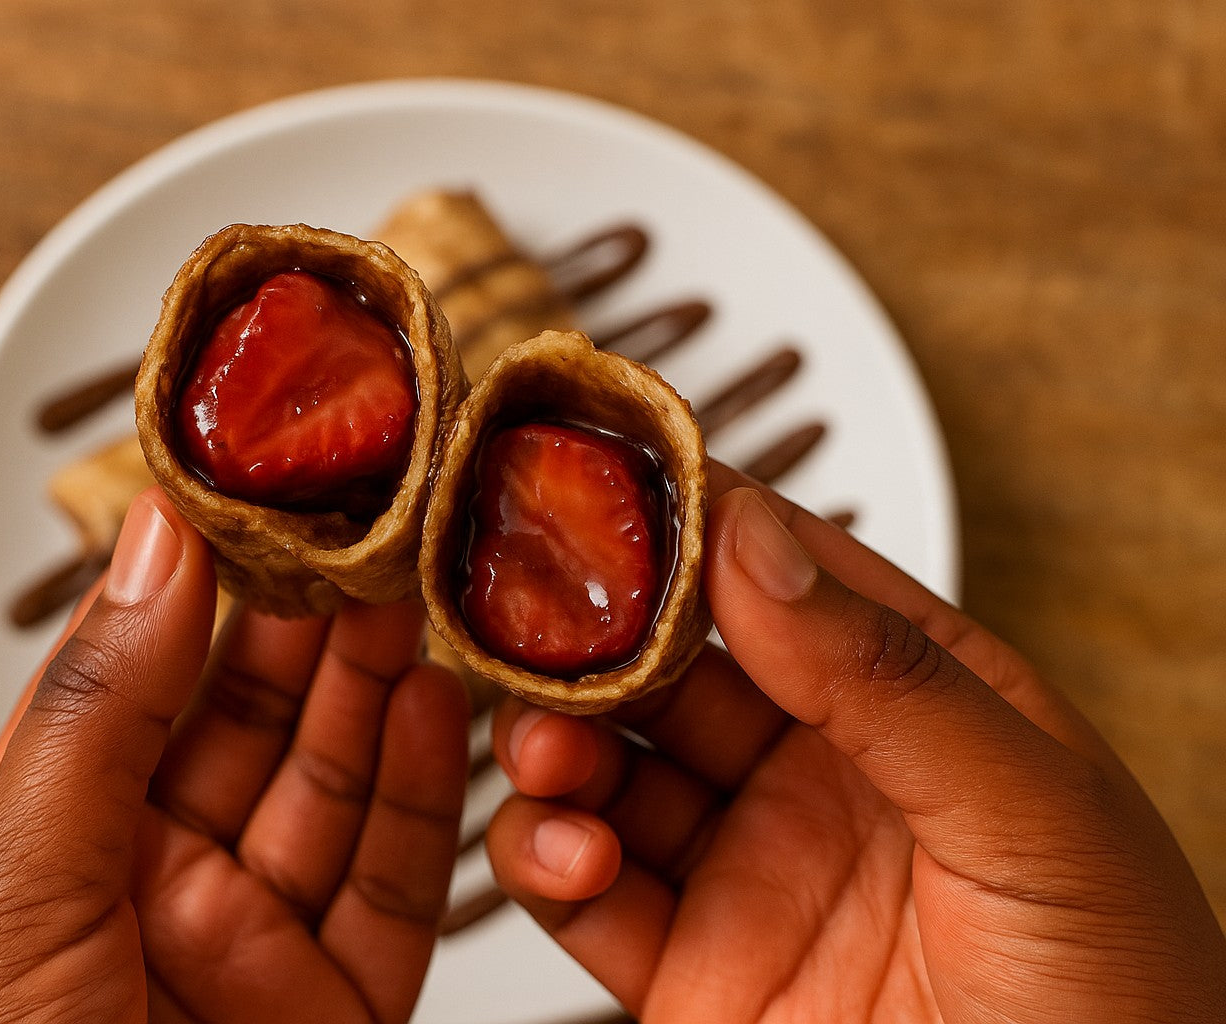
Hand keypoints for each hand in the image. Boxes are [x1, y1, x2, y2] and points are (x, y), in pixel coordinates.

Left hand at [0, 488, 470, 1023]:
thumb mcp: (13, 884)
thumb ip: (101, 709)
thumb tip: (156, 540)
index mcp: (48, 851)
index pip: (139, 677)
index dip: (204, 576)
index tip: (267, 486)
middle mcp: (154, 892)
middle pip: (254, 722)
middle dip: (315, 618)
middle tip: (372, 521)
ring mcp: (253, 954)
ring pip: (338, 791)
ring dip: (384, 685)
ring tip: (422, 586)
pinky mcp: (340, 1011)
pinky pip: (401, 887)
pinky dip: (430, 796)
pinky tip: (446, 708)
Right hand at [488, 466, 1225, 1022]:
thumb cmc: (1119, 1009)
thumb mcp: (1034, 819)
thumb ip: (888, 677)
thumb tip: (754, 545)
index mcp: (922, 707)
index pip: (794, 581)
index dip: (701, 526)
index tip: (611, 479)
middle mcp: (823, 777)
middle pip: (677, 669)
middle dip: (599, 637)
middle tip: (534, 609)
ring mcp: (752, 872)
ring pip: (614, 771)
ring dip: (557, 743)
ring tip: (548, 744)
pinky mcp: (693, 972)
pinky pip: (588, 894)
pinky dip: (545, 860)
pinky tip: (567, 851)